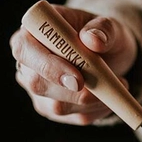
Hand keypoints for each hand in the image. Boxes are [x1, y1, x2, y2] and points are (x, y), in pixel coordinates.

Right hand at [10, 5, 137, 124]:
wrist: (111, 54)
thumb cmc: (102, 34)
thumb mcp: (108, 24)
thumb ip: (102, 28)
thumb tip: (93, 40)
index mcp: (31, 33)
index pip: (24, 49)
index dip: (48, 65)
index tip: (78, 78)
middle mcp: (28, 64)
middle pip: (37, 84)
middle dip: (73, 91)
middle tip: (105, 86)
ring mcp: (38, 90)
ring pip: (58, 106)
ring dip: (93, 100)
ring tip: (118, 84)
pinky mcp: (53, 109)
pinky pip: (76, 117)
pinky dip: (99, 109)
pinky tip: (111, 96)